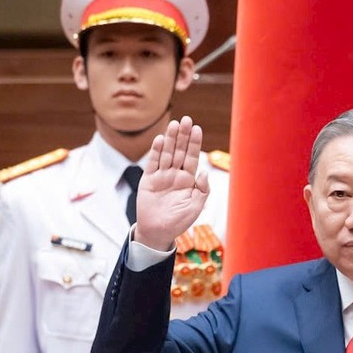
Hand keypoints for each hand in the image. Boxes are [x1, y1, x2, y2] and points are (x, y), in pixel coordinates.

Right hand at [134, 116, 208, 251]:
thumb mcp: (195, 207)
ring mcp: (162, 176)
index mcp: (188, 180)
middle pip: (180, 151)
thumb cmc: (178, 221)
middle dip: (183, 136)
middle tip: (186, 119)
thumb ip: (202, 189)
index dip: (194, 143)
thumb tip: (204, 171)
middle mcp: (175, 174)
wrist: (157, 232)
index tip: (197, 129)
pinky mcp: (148, 180)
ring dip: (171, 139)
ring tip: (174, 124)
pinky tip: (161, 139)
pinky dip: (156, 151)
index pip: (192, 157)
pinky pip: (153, 163)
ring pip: (167, 153)